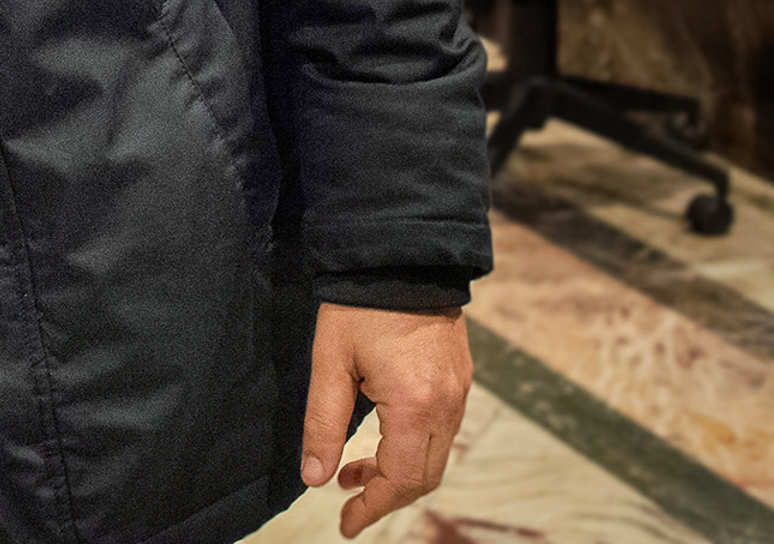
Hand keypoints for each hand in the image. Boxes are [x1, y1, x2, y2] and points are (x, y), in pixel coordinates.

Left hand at [302, 304, 471, 537]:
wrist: (401, 256)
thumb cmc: (359, 306)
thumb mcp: (330, 363)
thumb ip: (322, 423)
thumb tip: (313, 478)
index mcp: (415, 406)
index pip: (400, 480)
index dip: (372, 507)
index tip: (346, 524)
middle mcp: (447, 406)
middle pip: (424, 476)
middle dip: (385, 496)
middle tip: (347, 499)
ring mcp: (459, 393)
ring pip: (435, 456)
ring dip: (398, 472)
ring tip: (353, 469)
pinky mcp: (460, 379)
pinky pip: (442, 431)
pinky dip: (413, 448)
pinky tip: (381, 438)